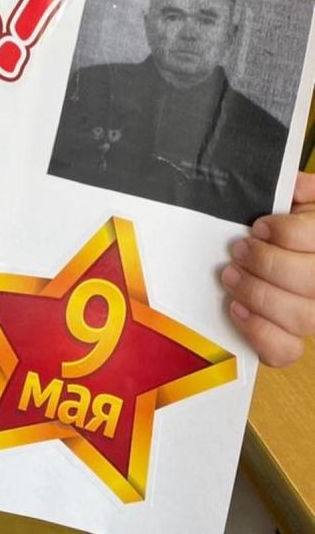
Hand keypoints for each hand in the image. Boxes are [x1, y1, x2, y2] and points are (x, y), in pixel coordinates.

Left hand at [222, 171, 314, 366]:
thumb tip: (293, 185)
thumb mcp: (297, 200)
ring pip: (302, 318)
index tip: (258, 226)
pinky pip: (285, 351)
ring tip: (231, 277)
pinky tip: (237, 309)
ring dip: (260, 295)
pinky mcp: (293, 342)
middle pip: (313, 281)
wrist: (275, 258)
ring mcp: (314, 315)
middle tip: (238, 251)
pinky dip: (259, 333)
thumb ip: (298, 189)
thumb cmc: (285, 225)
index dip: (289, 234)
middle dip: (270, 264)